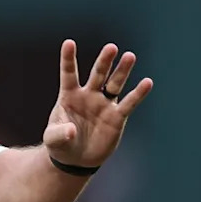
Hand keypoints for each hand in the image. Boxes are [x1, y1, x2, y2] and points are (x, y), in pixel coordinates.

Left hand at [44, 40, 152, 168]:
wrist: (76, 159)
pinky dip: (137, 94)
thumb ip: (59, 134)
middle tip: (111, 47)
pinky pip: (129, 103)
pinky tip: (147, 82)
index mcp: (69, 95)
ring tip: (129, 56)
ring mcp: (104, 104)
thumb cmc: (61, 143)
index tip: (69, 42)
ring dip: (122, 71)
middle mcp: (88, 95)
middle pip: (97, 74)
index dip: (68, 58)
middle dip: (104, 61)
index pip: (69, 73)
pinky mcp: (117, 117)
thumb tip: (72, 131)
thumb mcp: (53, 139)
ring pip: (114, 84)